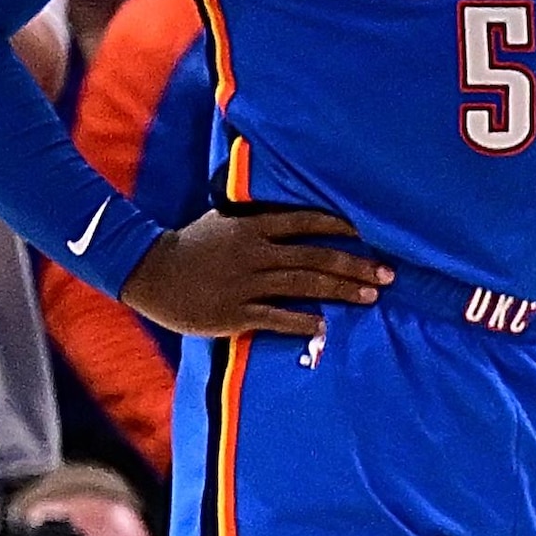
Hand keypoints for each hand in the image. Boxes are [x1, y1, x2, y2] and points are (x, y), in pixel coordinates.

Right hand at [120, 201, 389, 340]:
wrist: (147, 273)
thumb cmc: (190, 246)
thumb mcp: (223, 221)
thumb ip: (258, 218)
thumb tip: (294, 211)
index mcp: (251, 228)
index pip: (305, 222)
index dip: (340, 227)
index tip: (370, 234)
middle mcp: (253, 253)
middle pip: (315, 257)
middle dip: (356, 265)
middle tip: (388, 274)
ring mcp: (245, 284)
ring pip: (304, 285)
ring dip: (342, 290)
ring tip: (372, 296)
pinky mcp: (235, 313)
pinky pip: (277, 317)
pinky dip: (304, 321)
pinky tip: (327, 324)